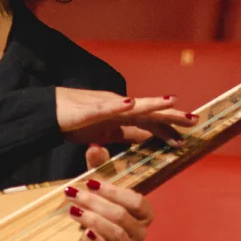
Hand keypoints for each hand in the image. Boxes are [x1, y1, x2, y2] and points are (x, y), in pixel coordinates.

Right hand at [55, 88, 194, 146]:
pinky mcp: (87, 110)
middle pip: (148, 112)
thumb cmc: (75, 121)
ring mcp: (103, 107)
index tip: (188, 136)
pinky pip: (105, 108)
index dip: (168, 128)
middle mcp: (117, 107)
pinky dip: (118, 106)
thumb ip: (126, 133)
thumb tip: (148, 138)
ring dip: (152, 104)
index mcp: (122, 116)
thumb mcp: (106, 131)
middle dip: (171, 115)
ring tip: (172, 102)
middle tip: (194, 119)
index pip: (149, 122)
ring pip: (132, 106)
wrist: (45, 111)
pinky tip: (131, 103)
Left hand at [64, 144, 154, 240]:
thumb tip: (95, 146)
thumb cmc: (100, 214)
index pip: (136, 201)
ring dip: (93, 219)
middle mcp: (140, 232)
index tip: (90, 182)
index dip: (113, 191)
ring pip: (116, 233)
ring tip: (73, 210)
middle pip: (122, 216)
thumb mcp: (99, 190)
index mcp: (143, 213)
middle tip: (73, 193)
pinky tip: (83, 233)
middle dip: (95, 202)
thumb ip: (99, 168)